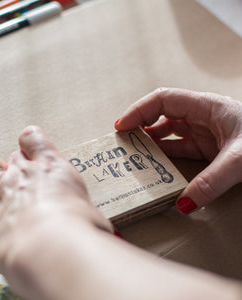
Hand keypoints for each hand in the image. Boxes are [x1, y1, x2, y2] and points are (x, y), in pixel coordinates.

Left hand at [0, 126, 112, 298]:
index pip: (34, 139)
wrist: (53, 248)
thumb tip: (83, 218)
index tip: (33, 146)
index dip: (31, 141)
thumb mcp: (90, 211)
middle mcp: (24, 174)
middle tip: (26, 179)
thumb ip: (80, 208)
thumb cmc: (81, 229)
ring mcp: (2, 193)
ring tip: (0, 185)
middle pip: (13, 157)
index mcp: (52, 167)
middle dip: (18, 165)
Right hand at [115, 88, 241, 213]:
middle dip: (139, 125)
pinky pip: (179, 147)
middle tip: (122, 141)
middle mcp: (201, 116)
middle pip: (160, 114)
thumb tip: (183, 203)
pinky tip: (155, 163)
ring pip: (168, 132)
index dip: (139, 110)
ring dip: (150, 141)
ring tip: (133, 153)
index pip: (163, 100)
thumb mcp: (240, 159)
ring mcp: (203, 131)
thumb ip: (212, 181)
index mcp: (206, 106)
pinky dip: (165, 154)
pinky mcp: (207, 146)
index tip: (121, 126)